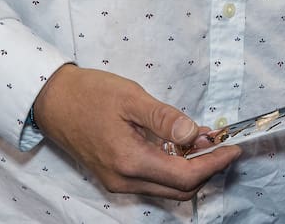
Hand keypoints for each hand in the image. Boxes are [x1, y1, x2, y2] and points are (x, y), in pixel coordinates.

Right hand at [30, 63, 238, 199]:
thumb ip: (166, 119)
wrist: (52, 101)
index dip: (214, 163)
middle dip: (207, 169)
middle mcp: (124, 181)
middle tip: (221, 143)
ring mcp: (118, 182)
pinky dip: (172, 168)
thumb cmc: (90, 94)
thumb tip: (196, 134)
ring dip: (190, 170)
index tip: (233, 147)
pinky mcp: (114, 177)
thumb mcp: (132, 98)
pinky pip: (152, 181)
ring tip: (203, 141)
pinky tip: (179, 145)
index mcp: (130, 161)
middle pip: (180, 189)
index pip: (185, 177)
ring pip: (167, 188)